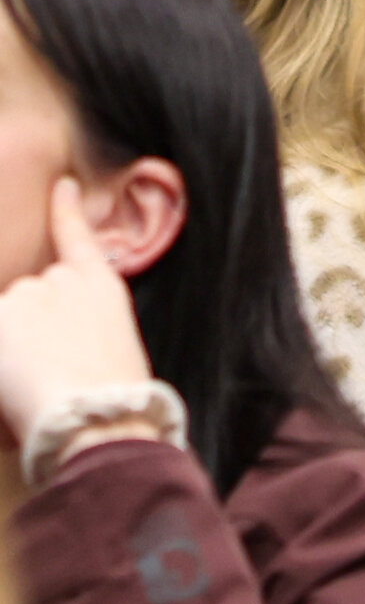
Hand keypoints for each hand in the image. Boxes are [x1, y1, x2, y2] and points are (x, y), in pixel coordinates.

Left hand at [0, 179, 155, 457]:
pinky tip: (17, 375)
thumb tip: (50, 337)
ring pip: (5, 321)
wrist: (100, 416)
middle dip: (24, 333)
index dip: (66, 210)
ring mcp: (23, 295)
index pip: (76, 236)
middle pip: (27, 299)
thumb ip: (79, 327)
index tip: (62, 187)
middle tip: (48, 377)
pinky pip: (0, 333)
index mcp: (101, 287)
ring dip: (9, 350)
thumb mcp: (113, 349)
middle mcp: (60, 281)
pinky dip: (4, 358)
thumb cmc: (114, 399)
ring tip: (33, 387)